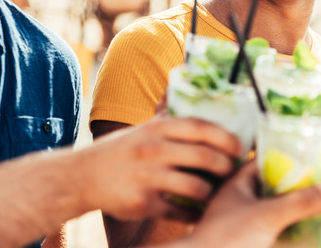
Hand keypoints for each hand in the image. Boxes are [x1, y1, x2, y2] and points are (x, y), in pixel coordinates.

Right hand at [78, 117, 242, 221]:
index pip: (201, 127)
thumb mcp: (144, 129)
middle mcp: (153, 150)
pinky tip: (200, 212)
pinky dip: (196, 214)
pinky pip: (181, 211)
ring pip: (197, 187)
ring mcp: (148, 177)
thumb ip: (171, 122)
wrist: (81, 177)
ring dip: (213, 193)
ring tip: (218, 194)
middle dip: (226, 167)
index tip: (240, 147)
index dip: (226, 138)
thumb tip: (204, 105)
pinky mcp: (143, 204)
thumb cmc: (120, 151)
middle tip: (232, 173)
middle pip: (205, 157)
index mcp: (157, 128)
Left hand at [173, 161, 320, 247]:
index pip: (265, 162)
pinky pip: (273, 233)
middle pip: (274, 189)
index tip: (317, 157)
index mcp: (238, 185)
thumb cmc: (226, 240)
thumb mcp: (267, 217)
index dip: (290, 157)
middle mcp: (240, 203)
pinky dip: (289, 233)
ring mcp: (243, 225)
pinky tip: (307, 236)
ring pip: (274, 213)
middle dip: (299, 188)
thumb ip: (300, 202)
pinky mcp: (247, 244)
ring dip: (295, 212)